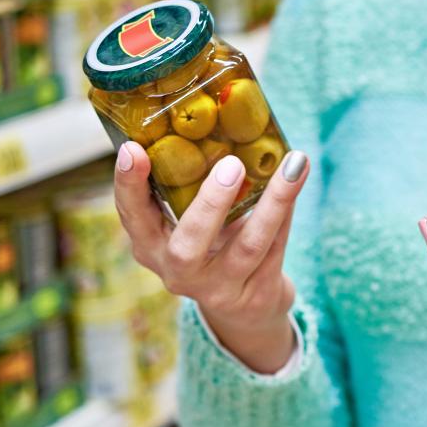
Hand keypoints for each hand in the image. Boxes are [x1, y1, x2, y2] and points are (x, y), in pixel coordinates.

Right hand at [114, 141, 309, 372]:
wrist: (245, 309)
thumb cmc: (209, 246)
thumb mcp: (186, 222)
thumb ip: (186, 185)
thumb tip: (210, 117)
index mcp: (151, 246)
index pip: (132, 216)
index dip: (129, 186)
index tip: (133, 150)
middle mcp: (179, 271)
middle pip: (189, 245)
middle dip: (210, 205)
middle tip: (231, 165)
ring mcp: (219, 289)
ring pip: (249, 247)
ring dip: (273, 203)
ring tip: (293, 164)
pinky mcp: (257, 294)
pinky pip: (277, 247)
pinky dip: (287, 210)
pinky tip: (297, 179)